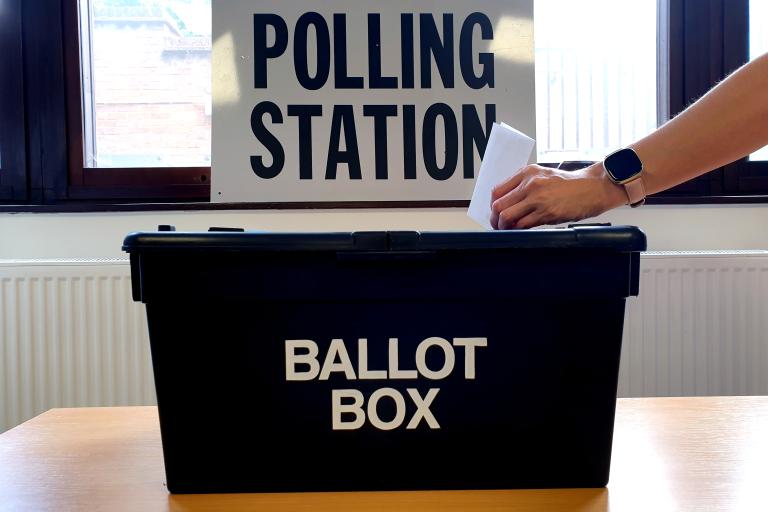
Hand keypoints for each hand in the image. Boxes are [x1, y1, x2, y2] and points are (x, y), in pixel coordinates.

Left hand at [490, 164, 626, 229]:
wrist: (592, 188)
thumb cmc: (569, 184)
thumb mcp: (543, 175)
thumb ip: (524, 185)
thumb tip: (507, 202)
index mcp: (527, 173)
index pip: (497, 191)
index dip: (493, 205)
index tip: (495, 212)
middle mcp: (530, 184)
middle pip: (498, 205)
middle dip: (494, 219)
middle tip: (497, 225)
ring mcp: (537, 199)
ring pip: (507, 216)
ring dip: (503, 227)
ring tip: (507, 230)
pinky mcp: (546, 213)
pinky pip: (523, 225)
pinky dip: (517, 230)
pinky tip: (520, 230)